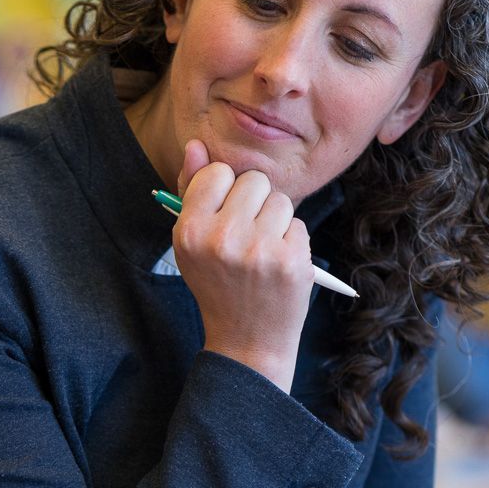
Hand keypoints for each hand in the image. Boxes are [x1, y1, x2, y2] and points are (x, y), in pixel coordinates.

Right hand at [172, 139, 314, 392]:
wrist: (246, 342)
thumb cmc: (218, 285)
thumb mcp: (193, 243)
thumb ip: (192, 191)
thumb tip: (197, 144)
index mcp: (190, 231)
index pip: (217, 173)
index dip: (226, 191)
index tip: (225, 215)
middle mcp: (222, 239)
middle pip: (254, 181)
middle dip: (255, 203)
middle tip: (247, 237)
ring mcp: (259, 251)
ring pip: (281, 201)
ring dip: (276, 222)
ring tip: (263, 252)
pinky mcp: (291, 262)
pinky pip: (299, 225)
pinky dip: (293, 243)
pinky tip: (279, 267)